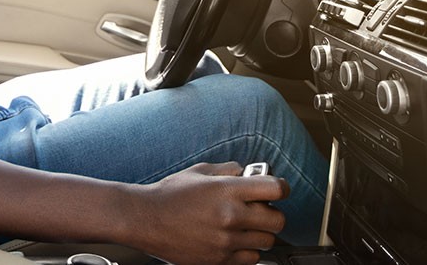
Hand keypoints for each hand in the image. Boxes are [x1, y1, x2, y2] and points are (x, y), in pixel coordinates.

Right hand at [123, 162, 289, 264]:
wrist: (146, 220)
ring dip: (261, 233)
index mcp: (227, 190)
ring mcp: (226, 241)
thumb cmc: (170, 194)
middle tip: (261, 210)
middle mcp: (230, 216)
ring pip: (267, 242)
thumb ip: (229, 170)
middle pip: (278, 220)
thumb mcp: (200, 172)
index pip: (275, 189)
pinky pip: (251, 259)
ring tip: (246, 226)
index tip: (277, 189)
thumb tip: (249, 172)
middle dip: (273, 213)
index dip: (280, 187)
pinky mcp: (219, 260)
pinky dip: (248, 251)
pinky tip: (236, 240)